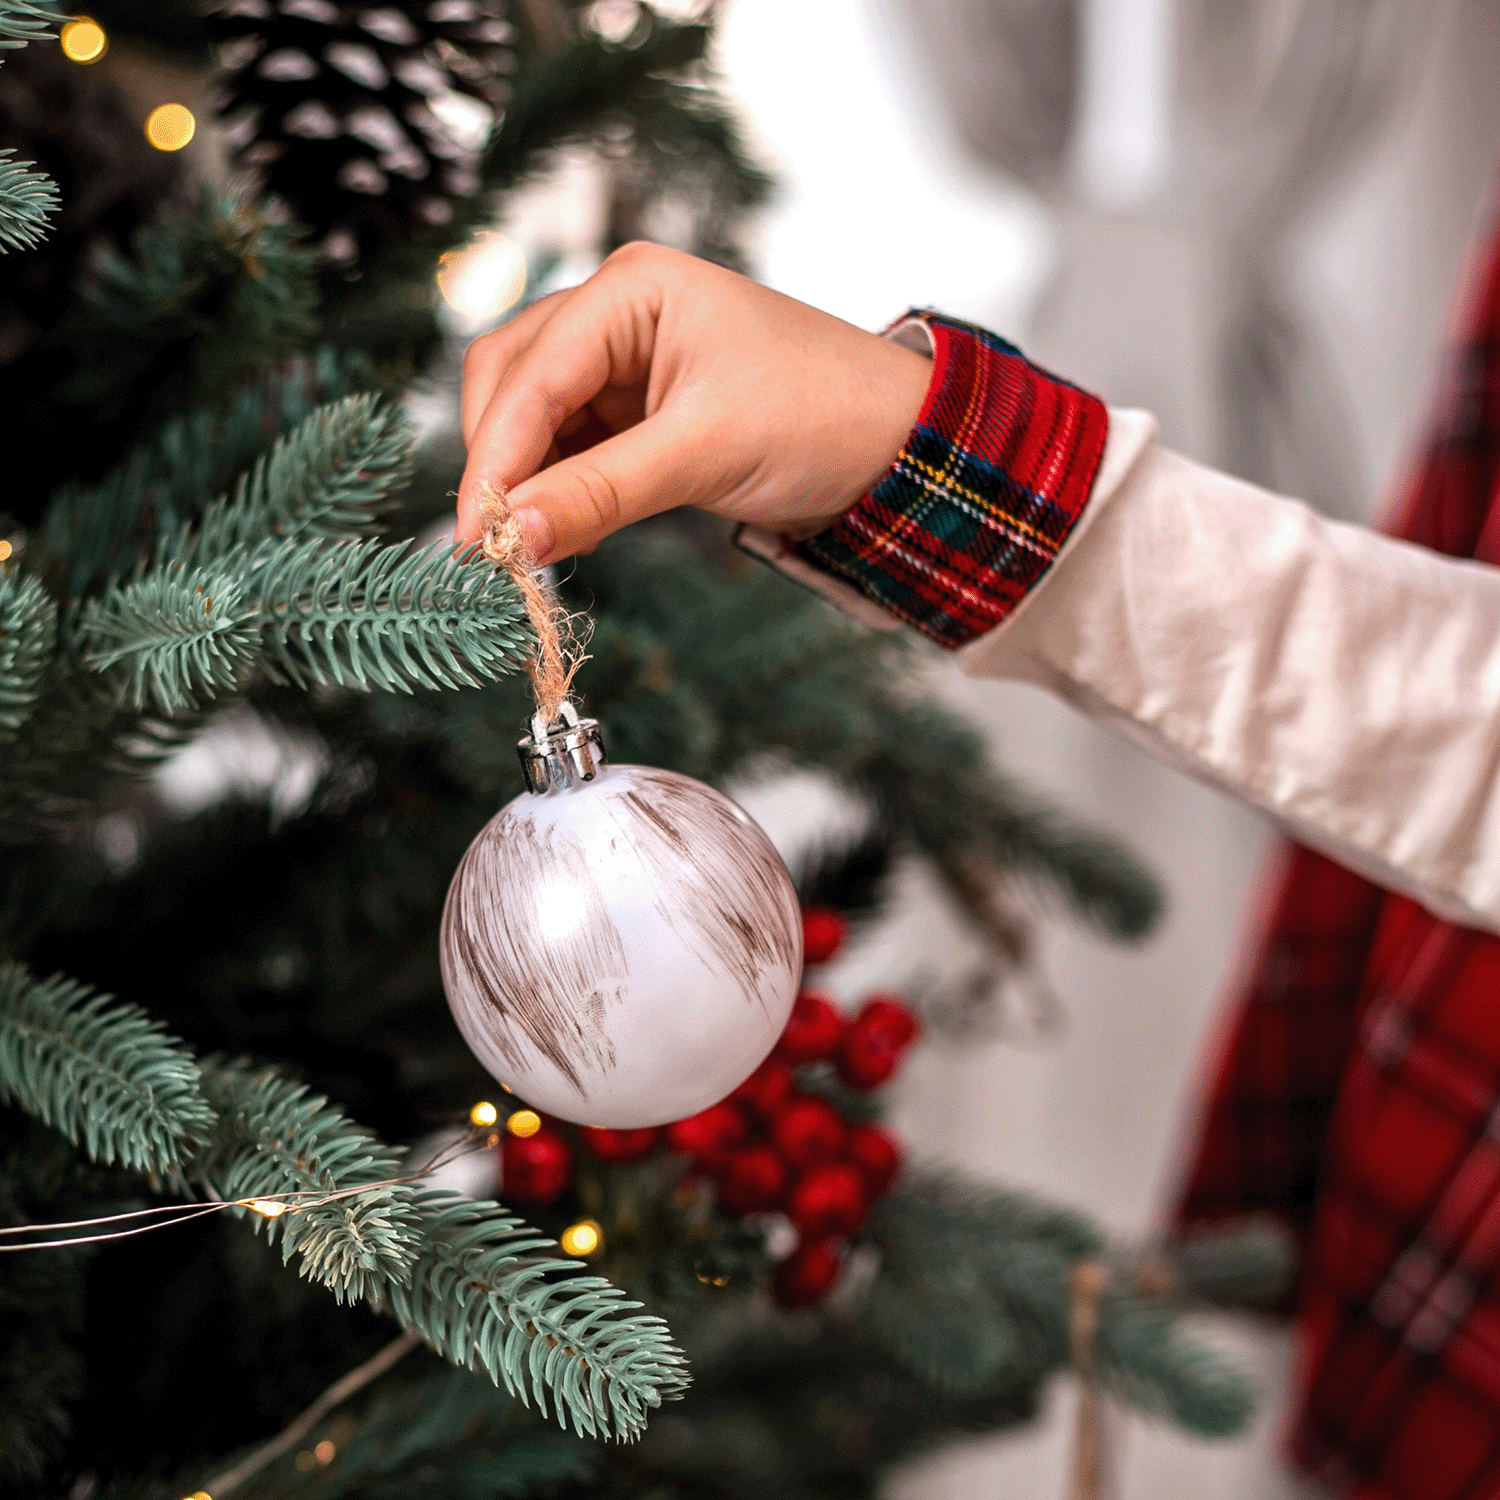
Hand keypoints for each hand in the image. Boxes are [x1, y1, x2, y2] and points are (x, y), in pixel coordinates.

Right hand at [456, 242, 932, 563]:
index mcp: (631, 289)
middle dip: (498, 463)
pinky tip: (563, 532)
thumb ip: (599, 495)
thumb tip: (510, 540)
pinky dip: (558, 490)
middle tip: (495, 549)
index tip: (475, 536)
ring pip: (533, 419)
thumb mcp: (704, 454)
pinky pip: (570, 448)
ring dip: (524, 481)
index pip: (530, 372)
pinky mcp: (637, 411)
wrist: (894, 443)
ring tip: (528, 551)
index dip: (493, 457)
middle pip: (511, 383)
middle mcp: (616, 312)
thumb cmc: (819, 416)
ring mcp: (624, 362)